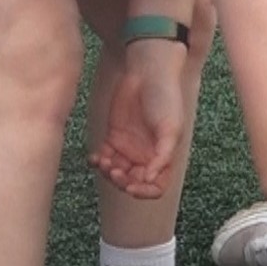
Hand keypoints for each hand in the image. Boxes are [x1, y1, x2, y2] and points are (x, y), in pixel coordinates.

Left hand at [91, 40, 187, 198]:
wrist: (147, 74)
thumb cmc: (166, 98)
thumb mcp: (171, 128)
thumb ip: (163, 155)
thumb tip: (151, 178)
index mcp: (164, 157)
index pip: (156, 186)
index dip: (145, 191)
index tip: (132, 186)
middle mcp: (146, 156)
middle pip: (133, 182)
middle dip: (123, 182)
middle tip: (114, 171)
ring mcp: (129, 148)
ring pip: (116, 173)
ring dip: (108, 173)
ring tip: (103, 162)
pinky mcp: (113, 137)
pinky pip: (103, 158)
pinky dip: (97, 162)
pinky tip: (94, 158)